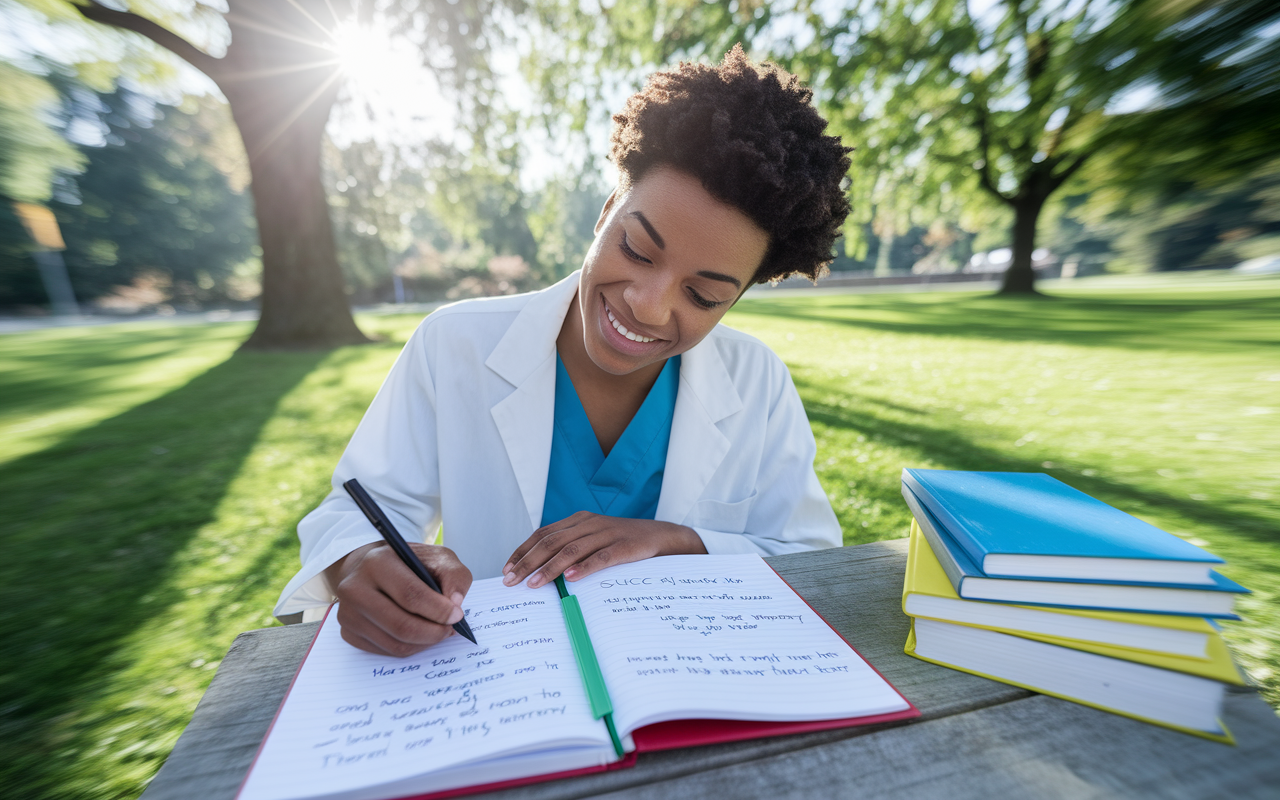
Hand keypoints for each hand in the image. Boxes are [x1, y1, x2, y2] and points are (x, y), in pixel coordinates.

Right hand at [324, 542, 472, 656]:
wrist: (374, 570)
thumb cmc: (410, 564)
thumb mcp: (437, 557)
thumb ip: (454, 575)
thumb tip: (455, 603)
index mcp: (376, 562)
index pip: (410, 595)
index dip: (438, 610)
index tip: (457, 616)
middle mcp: (354, 588)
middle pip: (401, 625)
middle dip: (434, 632)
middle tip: (450, 630)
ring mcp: (347, 613)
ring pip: (394, 643)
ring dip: (424, 643)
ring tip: (438, 631)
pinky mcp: (348, 632)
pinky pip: (385, 651)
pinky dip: (409, 647)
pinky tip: (419, 634)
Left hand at [503, 512, 706, 588]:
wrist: (664, 538)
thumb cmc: (624, 544)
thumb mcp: (594, 542)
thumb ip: (571, 551)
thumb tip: (540, 574)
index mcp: (579, 520)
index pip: (543, 534)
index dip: (523, 551)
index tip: (507, 569)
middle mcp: (590, 523)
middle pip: (551, 542)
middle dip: (527, 562)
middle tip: (511, 581)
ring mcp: (607, 533)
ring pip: (571, 549)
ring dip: (549, 568)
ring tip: (533, 584)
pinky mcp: (625, 546)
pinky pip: (601, 557)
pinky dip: (584, 567)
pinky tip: (570, 578)